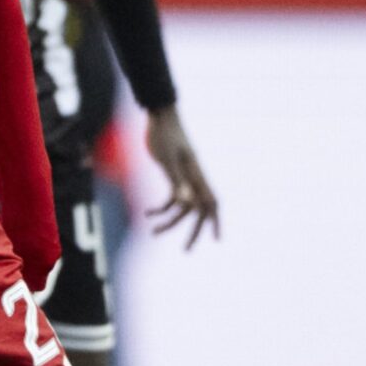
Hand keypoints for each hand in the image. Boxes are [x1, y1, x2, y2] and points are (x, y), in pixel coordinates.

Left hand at [142, 107, 219, 248]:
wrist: (158, 115)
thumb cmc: (164, 134)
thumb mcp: (167, 160)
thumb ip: (177, 181)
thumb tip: (186, 203)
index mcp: (196, 175)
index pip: (212, 202)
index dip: (216, 221)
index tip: (217, 239)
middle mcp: (193, 178)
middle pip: (199, 210)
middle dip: (193, 230)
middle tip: (187, 250)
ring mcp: (183, 177)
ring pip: (182, 206)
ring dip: (170, 221)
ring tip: (154, 232)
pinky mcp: (172, 174)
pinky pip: (171, 197)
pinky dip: (161, 207)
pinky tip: (148, 213)